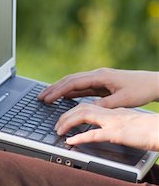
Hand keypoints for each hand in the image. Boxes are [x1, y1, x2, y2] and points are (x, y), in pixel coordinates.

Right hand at [38, 68, 158, 107]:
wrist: (152, 83)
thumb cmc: (140, 89)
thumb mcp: (122, 100)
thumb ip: (105, 105)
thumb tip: (88, 110)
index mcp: (100, 76)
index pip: (73, 83)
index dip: (58, 91)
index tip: (46, 98)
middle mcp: (97, 75)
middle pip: (69, 80)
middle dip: (53, 89)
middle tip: (39, 97)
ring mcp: (98, 79)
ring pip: (74, 83)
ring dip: (60, 89)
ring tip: (46, 97)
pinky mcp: (101, 84)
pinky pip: (82, 88)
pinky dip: (70, 92)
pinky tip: (64, 97)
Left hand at [55, 103, 158, 150]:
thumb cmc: (150, 131)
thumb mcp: (129, 126)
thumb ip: (115, 126)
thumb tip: (103, 131)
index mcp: (113, 112)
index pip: (88, 106)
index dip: (73, 111)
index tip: (63, 118)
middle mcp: (111, 114)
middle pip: (82, 108)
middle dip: (66, 115)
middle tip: (56, 126)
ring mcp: (114, 122)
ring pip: (84, 115)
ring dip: (68, 122)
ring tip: (58, 131)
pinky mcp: (118, 133)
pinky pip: (94, 134)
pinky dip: (80, 137)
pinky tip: (70, 142)